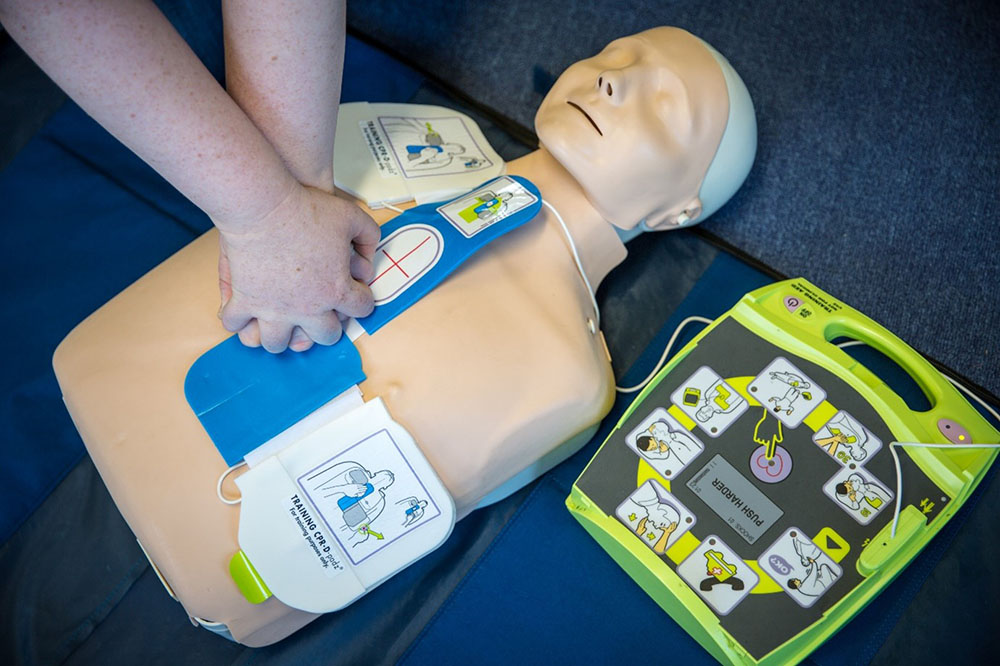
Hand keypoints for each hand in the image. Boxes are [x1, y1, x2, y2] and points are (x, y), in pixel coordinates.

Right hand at [218, 184, 379, 351]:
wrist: (265, 205)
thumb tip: (369, 254)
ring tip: (280, 324)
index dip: (361, 302)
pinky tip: (242, 315)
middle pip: (325, 336)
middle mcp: (307, 308)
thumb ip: (368, 236)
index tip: (355, 297)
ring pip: (278, 343)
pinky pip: (236, 325)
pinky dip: (238, 323)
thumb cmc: (305, 209)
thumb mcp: (352, 217)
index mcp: (336, 290)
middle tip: (320, 318)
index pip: (361, 309)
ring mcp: (274, 309)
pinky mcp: (245, 301)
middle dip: (326, 329)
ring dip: (281, 336)